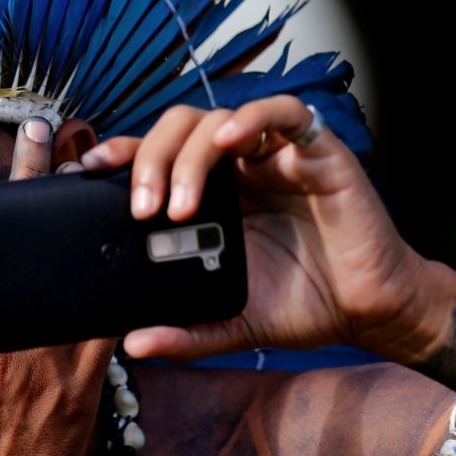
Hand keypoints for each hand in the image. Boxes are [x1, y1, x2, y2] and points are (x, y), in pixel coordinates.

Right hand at [0, 119, 113, 455]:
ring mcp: (45, 368)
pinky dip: (113, 287)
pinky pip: (103, 327)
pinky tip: (127, 250)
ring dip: (76, 225)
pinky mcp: (83, 394)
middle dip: (30, 187)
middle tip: (44, 136)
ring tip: (92, 176)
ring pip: (66, 279)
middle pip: (18, 252)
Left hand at [86, 96, 455, 365]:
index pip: (156, 155)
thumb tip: (134, 343)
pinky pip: (283, 112)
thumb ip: (186, 332)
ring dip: (189, 153)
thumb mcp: (232, 323)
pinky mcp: (318, 151)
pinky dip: (251, 118)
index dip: (121, 154)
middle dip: (150, 160)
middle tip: (142, 210)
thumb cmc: (304, 304)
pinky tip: (229, 143)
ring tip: (180, 203)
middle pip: (177, 128)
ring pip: (218, 117)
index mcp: (212, 195)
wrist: (368, 312)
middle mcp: (238, 167)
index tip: (87, 173)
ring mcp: (276, 154)